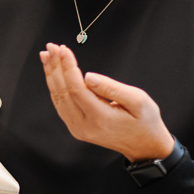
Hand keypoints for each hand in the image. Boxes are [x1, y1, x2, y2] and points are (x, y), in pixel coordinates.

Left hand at [40, 43, 175, 162]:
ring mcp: (78, 129)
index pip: (76, 89)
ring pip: (58, 98)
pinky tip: (53, 72)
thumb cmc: (145, 121)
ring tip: (48, 55)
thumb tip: (88, 76)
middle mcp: (84, 126)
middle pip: (63, 92)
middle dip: (55, 67)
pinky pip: (61, 104)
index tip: (64, 50)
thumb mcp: (138, 101)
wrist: (145, 147)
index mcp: (100, 118)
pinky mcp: (76, 128)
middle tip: (51, 47)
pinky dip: (55, 86)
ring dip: (51, 75)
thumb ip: (112, 88)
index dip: (68, 67)